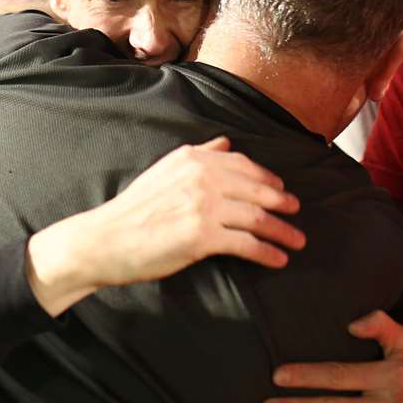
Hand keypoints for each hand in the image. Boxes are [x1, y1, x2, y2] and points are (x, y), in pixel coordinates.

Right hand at [25, 135, 305, 314]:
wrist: (106, 239)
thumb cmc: (134, 210)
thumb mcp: (164, 171)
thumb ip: (198, 155)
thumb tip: (226, 143)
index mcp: (193, 159)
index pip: (242, 164)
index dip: (267, 178)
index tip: (281, 189)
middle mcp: (201, 177)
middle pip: (256, 190)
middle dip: (281, 203)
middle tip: (296, 213)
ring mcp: (203, 206)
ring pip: (256, 217)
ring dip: (282, 231)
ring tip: (296, 241)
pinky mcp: (202, 236)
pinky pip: (245, 244)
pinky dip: (266, 252)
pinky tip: (277, 259)